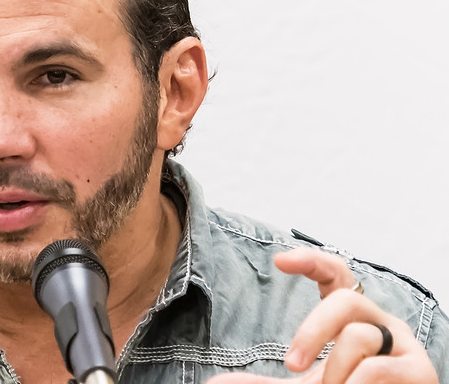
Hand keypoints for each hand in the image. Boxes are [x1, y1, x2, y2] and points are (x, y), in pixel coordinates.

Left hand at [206, 248, 438, 383]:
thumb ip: (265, 383)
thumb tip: (213, 383)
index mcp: (353, 319)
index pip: (337, 276)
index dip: (312, 262)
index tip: (280, 260)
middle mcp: (381, 323)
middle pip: (346, 299)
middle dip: (312, 330)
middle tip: (291, 364)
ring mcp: (403, 346)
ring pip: (358, 337)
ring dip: (333, 372)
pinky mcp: (420, 372)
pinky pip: (376, 368)